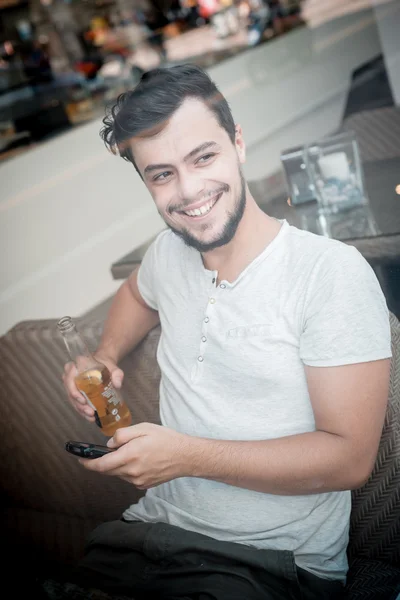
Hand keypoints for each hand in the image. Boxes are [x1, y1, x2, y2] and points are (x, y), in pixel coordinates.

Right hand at [61, 354, 123, 422]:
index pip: (69, 377)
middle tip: (90, 412)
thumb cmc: (106, 365)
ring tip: (91, 416)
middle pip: (70, 392)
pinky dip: (82, 410)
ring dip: (80, 409)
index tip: (83, 400)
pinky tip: (90, 417)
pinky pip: (75, 402)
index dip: (73, 390)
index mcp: (77, 365)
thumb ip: (117, 374)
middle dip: (79, 404)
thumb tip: (117, 384)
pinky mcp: (75, 392)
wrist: (104, 365)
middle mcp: (70, 375)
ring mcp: (71, 384)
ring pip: (72, 399)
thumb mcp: (114, 368)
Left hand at [78, 423, 192, 488]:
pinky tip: (138, 460)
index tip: (80, 459)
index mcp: (130, 455)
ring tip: (129, 452)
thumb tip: (109, 444)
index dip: (88, 463)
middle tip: (100, 453)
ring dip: (116, 465)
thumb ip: (122, 435)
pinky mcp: (143, 485)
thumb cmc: (166, 439)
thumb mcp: (143, 428)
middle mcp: (131, 472)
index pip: (101, 464)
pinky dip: (127, 470)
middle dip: (101, 463)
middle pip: (107, 471)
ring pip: (118, 474)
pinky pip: (128, 478)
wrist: (185, 456)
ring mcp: (137, 481)